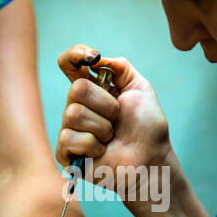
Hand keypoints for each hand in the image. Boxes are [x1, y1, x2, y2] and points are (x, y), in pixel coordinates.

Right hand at [56, 44, 171, 204]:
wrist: (151, 160)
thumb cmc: (148, 130)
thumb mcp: (140, 89)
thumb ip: (120, 68)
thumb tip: (97, 59)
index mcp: (93, 90)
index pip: (69, 64)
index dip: (74, 55)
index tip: (91, 57)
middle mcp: (78, 107)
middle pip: (76, 89)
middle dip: (106, 105)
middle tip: (117, 120)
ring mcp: (70, 129)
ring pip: (73, 113)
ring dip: (102, 127)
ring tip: (111, 138)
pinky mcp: (66, 153)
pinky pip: (69, 138)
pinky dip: (92, 145)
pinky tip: (101, 152)